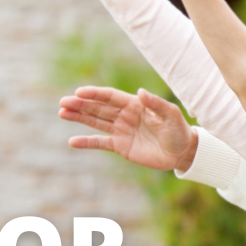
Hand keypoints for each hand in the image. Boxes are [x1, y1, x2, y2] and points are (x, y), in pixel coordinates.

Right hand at [59, 86, 197, 170]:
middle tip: (63, 102)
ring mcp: (121, 130)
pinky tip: (72, 141)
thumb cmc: (179, 130)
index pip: (110, 97)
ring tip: (62, 113)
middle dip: (80, 104)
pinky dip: (86, 142)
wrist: (182, 152)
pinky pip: (100, 143)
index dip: (94, 94)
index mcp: (134, 104)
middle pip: (98, 108)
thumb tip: (140, 92)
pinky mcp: (120, 146)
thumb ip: (156, 104)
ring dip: (79, 117)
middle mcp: (124, 115)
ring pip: (95, 122)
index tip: (79, 92)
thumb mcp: (170, 115)